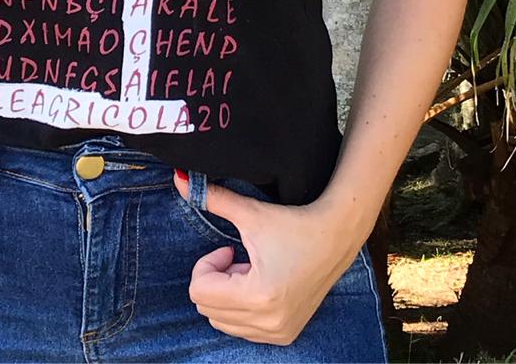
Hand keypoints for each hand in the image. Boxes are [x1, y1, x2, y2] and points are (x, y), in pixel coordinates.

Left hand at [172, 172, 363, 345]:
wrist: (336, 237)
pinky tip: (262, 285)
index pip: (199, 292)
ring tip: (251, 271)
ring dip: (227, 295)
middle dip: (216, 279)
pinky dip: (242, 308)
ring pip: (221, 322)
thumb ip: (212, 198)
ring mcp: (278, 333)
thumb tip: (178, 178)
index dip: (208, 264)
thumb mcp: (250, 212)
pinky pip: (242, 330)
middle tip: (240, 257)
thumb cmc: (293, 223)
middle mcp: (268, 322)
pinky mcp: (285, 336)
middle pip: (207, 309)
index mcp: (258, 296)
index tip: (229, 246)